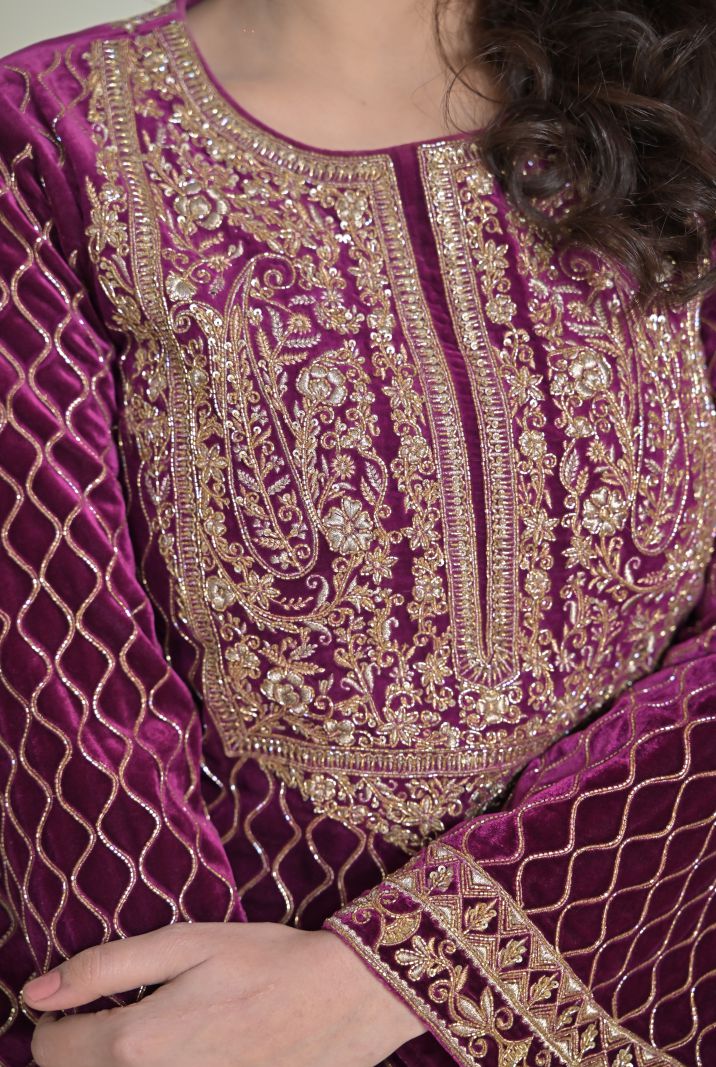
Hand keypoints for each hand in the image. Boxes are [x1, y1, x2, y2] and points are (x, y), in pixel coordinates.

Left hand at [21, 922, 426, 1066]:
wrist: (345, 1001)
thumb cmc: (267, 962)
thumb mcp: (187, 943)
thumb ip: (106, 967)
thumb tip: (36, 993)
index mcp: (136, 1044)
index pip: (49, 1049)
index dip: (54, 1020)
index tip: (81, 1001)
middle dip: (83, 1048)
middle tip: (121, 1013)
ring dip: (120, 1063)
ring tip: (164, 1033)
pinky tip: (195, 1049)